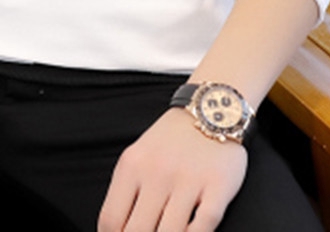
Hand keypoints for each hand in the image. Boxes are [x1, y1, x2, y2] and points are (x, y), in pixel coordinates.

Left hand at [98, 108, 247, 231]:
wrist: (209, 110)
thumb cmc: (171, 140)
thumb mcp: (138, 156)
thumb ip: (126, 192)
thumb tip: (116, 231)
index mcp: (132, 166)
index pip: (111, 220)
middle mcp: (158, 173)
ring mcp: (188, 181)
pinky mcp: (218, 187)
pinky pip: (203, 228)